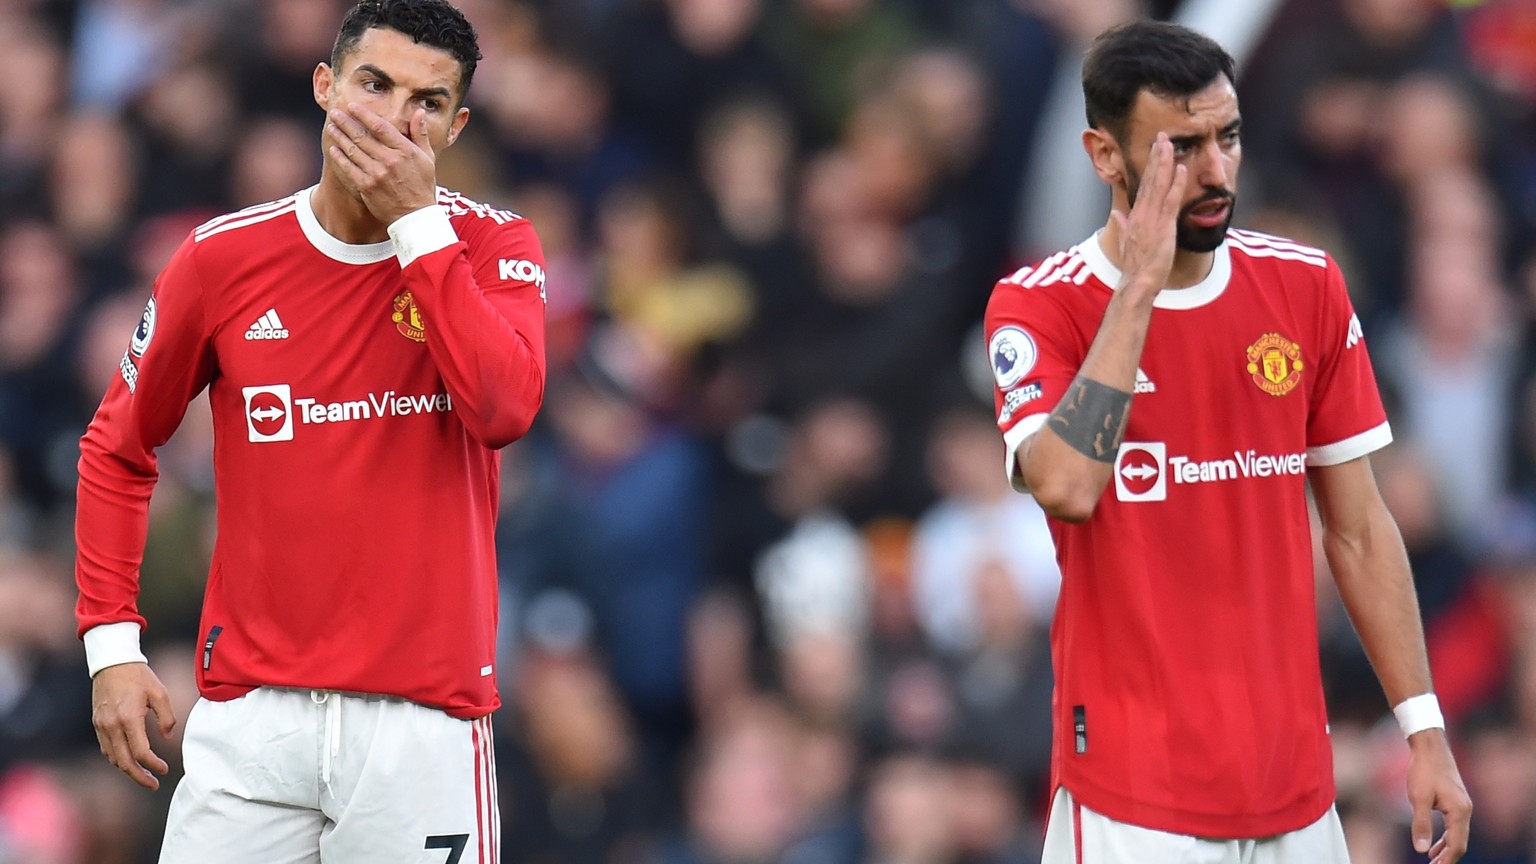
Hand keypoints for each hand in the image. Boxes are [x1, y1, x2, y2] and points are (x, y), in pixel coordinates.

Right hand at [92, 662, 175, 789]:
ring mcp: (101, 726)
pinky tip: (130, 760)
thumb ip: (167, 717)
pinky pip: (106, 748)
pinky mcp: (97, 724)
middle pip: (124, 762)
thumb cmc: (139, 676)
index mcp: (129, 718)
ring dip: (128, 770)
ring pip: (113, 758)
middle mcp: (112, 726)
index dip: (154, 765)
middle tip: (154, 785)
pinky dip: (118, 758)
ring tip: (144, 775)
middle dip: (139, 777)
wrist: (112, 663)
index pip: (141, 752)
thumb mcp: (160, 693)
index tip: (165, 770)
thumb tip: (166, 738)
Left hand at [325, 103, 437, 225]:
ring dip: (339, 137)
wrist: (415, 215)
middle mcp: (390, 160)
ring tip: (331, 127)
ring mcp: (377, 174)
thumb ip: (420, 134)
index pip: (380, 126)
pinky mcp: (367, 187)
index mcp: (405, 151)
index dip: (363, 114)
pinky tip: (334, 149)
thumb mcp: (428, 158)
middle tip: (335, 113)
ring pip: (353, 150)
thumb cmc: (423, 185)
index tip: (352, 106)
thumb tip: (419, 112)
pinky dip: (340, 158)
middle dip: (346, 122)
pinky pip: (349, 168)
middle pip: (362, 136)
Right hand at [1110, 132, 1185, 294]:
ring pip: (1159, 184)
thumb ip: (1123, 225)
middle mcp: (1142, 213)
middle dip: (1156, 156)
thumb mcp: (1126, 242)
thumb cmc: (1135, 266)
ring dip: (1164, 162)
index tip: (1155, 149)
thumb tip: (1117, 214)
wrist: (1138, 282)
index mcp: (1136, 215)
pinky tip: (1180, 168)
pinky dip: (1175, 184)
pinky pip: (1170, 200)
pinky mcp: (1163, 226)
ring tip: (1168, 143)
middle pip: (1150, 178)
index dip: (1150, 166)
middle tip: (1162, 136)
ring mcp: (1152, 218)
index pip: (1144, 184)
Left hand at [1406, 729, 1471, 862]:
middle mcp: (1465, 810)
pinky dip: (1445, 837)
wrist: (1430, 748)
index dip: (1446, 860)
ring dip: (1446, 849)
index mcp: (1459, 812)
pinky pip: (1454, 826)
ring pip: (1457, 835)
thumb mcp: (1418, 798)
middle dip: (1447, 857)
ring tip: (1432, 861)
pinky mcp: (1456, 801)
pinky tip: (1434, 844)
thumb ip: (1421, 825)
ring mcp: (1462, 806)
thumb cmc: (1423, 770)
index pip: (1456, 845)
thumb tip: (1421, 850)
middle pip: (1459, 842)